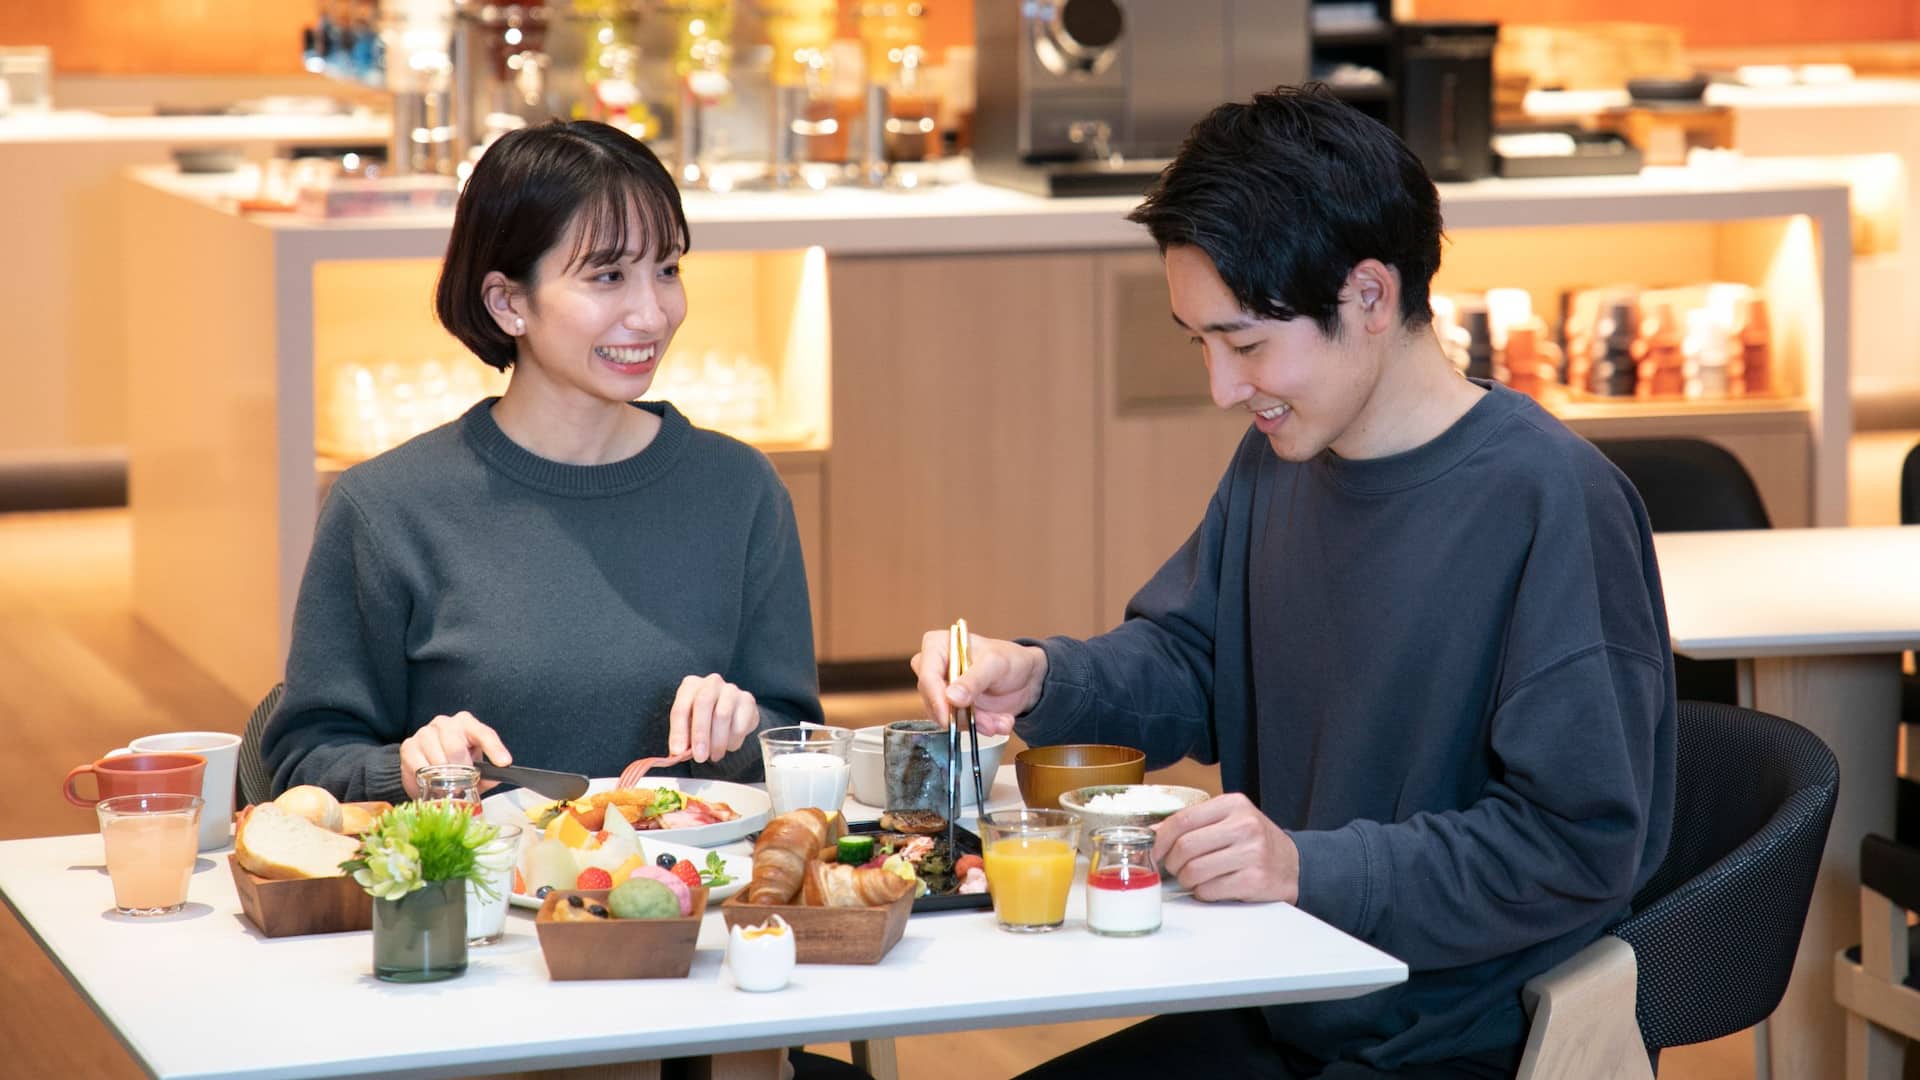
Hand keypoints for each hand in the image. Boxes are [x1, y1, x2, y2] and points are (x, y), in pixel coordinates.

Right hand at [398, 711, 511, 799]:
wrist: (426, 765)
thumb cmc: (456, 764)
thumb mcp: (476, 769)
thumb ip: (487, 774)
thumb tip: (494, 778)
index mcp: (467, 724)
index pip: (484, 733)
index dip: (495, 748)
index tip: (504, 762)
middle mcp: (445, 723)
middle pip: (456, 747)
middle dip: (462, 770)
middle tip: (463, 784)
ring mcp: (425, 732)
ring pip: (438, 759)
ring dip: (445, 778)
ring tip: (448, 785)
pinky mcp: (409, 746)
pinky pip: (421, 767)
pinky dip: (428, 779)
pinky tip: (432, 782)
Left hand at [669, 674, 757, 763]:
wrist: (733, 712)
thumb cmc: (705, 719)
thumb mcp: (689, 725)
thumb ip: (684, 737)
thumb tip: (680, 751)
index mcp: (690, 686)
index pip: (681, 707)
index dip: (678, 731)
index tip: (679, 751)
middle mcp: (711, 683)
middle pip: (703, 704)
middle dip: (700, 734)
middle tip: (700, 757)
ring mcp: (731, 689)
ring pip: (723, 715)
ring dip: (718, 742)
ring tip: (714, 755)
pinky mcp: (748, 700)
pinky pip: (740, 724)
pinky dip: (733, 741)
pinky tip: (729, 745)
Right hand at [909, 629, 1047, 736]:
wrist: (1026, 679)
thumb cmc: (1009, 659)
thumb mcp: (995, 664)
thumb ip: (973, 680)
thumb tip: (951, 697)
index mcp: (938, 646)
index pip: (926, 674)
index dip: (935, 698)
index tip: (947, 717)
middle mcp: (934, 669)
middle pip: (933, 699)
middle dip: (962, 715)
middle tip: (988, 721)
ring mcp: (943, 692)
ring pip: (947, 717)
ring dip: (976, 723)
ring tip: (1000, 720)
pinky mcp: (953, 710)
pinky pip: (959, 726)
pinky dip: (981, 727)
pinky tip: (999, 722)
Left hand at [1153, 793, 1298, 902]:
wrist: (1293, 865)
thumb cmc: (1254, 842)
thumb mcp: (1230, 819)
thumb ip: (1196, 822)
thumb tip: (1154, 833)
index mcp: (1233, 804)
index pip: (1183, 820)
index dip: (1160, 839)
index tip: (1154, 851)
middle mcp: (1244, 826)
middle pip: (1185, 847)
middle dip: (1172, 863)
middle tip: (1175, 868)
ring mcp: (1252, 853)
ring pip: (1194, 871)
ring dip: (1186, 880)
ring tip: (1194, 878)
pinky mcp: (1255, 880)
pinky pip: (1209, 890)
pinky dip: (1203, 892)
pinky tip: (1211, 887)